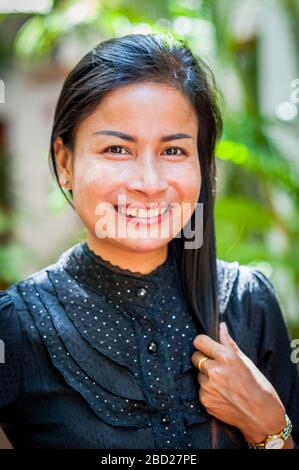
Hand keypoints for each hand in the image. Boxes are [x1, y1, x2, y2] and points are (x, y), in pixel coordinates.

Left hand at [191, 322, 286, 443]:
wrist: (261, 416)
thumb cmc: (257, 385)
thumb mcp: (245, 361)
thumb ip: (228, 343)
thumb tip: (221, 326)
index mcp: (226, 357)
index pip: (199, 341)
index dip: (203, 343)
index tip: (207, 346)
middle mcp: (214, 370)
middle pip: (195, 357)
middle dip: (203, 359)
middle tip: (217, 367)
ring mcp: (208, 387)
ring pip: (199, 374)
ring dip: (207, 376)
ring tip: (224, 384)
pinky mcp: (205, 400)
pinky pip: (201, 389)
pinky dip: (208, 391)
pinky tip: (223, 395)